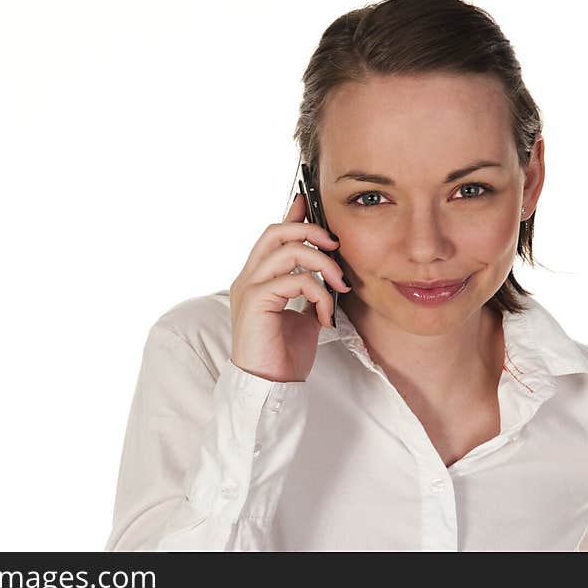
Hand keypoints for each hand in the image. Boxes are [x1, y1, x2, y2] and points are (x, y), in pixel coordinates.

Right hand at [229, 193, 350, 382]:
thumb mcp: (304, 315)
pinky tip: (324, 315)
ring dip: (323, 263)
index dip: (292, 215)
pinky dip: (318, 293)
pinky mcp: (255, 302)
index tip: (308, 200)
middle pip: (275, 231)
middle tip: (336, 245)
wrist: (272, 387)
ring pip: (288, 250)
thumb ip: (309, 290)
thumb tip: (324, 273)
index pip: (273, 235)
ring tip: (339, 285)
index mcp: (257, 279)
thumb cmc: (284, 356)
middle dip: (310, 230)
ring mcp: (248, 289)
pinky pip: (294, 279)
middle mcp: (248, 279)